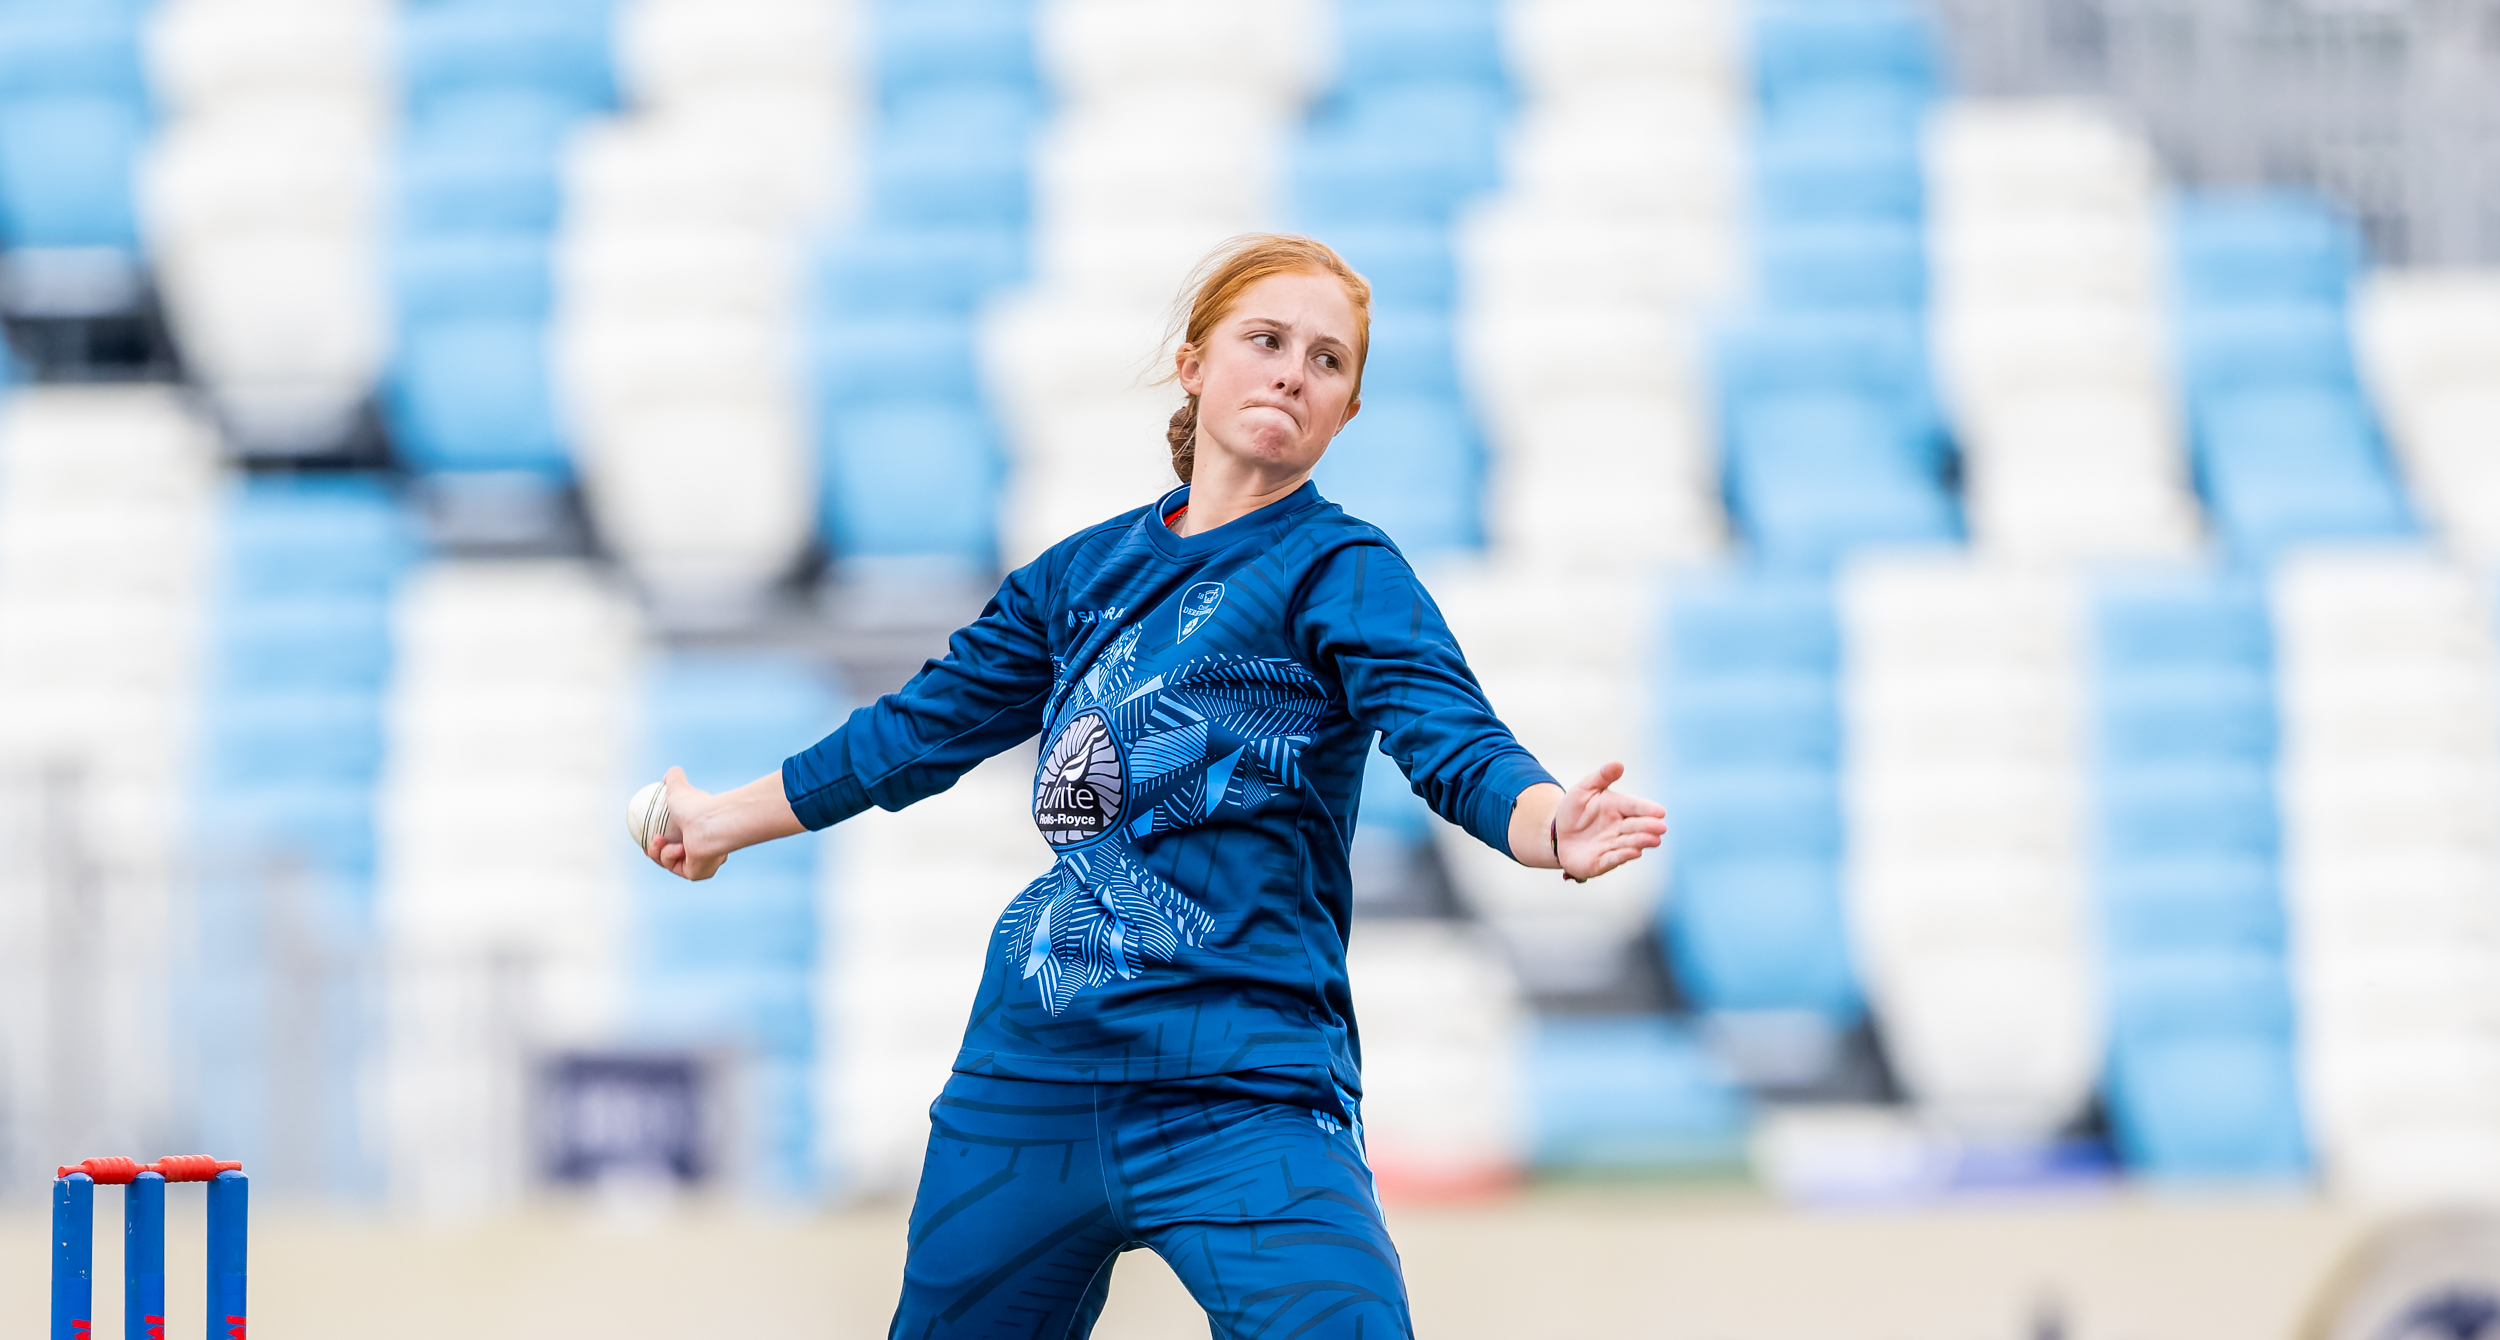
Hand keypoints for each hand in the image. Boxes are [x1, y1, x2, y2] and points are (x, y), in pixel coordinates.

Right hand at [647, 766, 731, 880]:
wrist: (710, 824)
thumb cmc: (695, 807)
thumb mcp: (679, 788)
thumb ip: (674, 778)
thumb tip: (672, 772)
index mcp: (699, 833)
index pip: (676, 840)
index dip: (658, 842)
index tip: (646, 837)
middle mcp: (704, 849)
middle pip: (671, 857)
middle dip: (655, 851)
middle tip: (646, 846)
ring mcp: (703, 863)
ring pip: (669, 863)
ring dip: (660, 852)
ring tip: (661, 840)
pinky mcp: (700, 873)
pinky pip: (675, 868)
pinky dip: (670, 857)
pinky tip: (678, 848)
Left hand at [1521, 763, 1666, 881]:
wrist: (1558, 834)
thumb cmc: (1574, 809)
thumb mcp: (1584, 789)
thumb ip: (1601, 777)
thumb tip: (1619, 764)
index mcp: (1618, 807)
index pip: (1636, 807)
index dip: (1648, 809)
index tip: (1660, 811)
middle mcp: (1620, 827)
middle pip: (1637, 826)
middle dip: (1649, 827)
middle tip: (1660, 827)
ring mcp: (1613, 845)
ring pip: (1630, 843)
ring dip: (1641, 841)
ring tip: (1654, 839)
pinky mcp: (1602, 861)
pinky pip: (1614, 858)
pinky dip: (1624, 856)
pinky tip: (1635, 852)